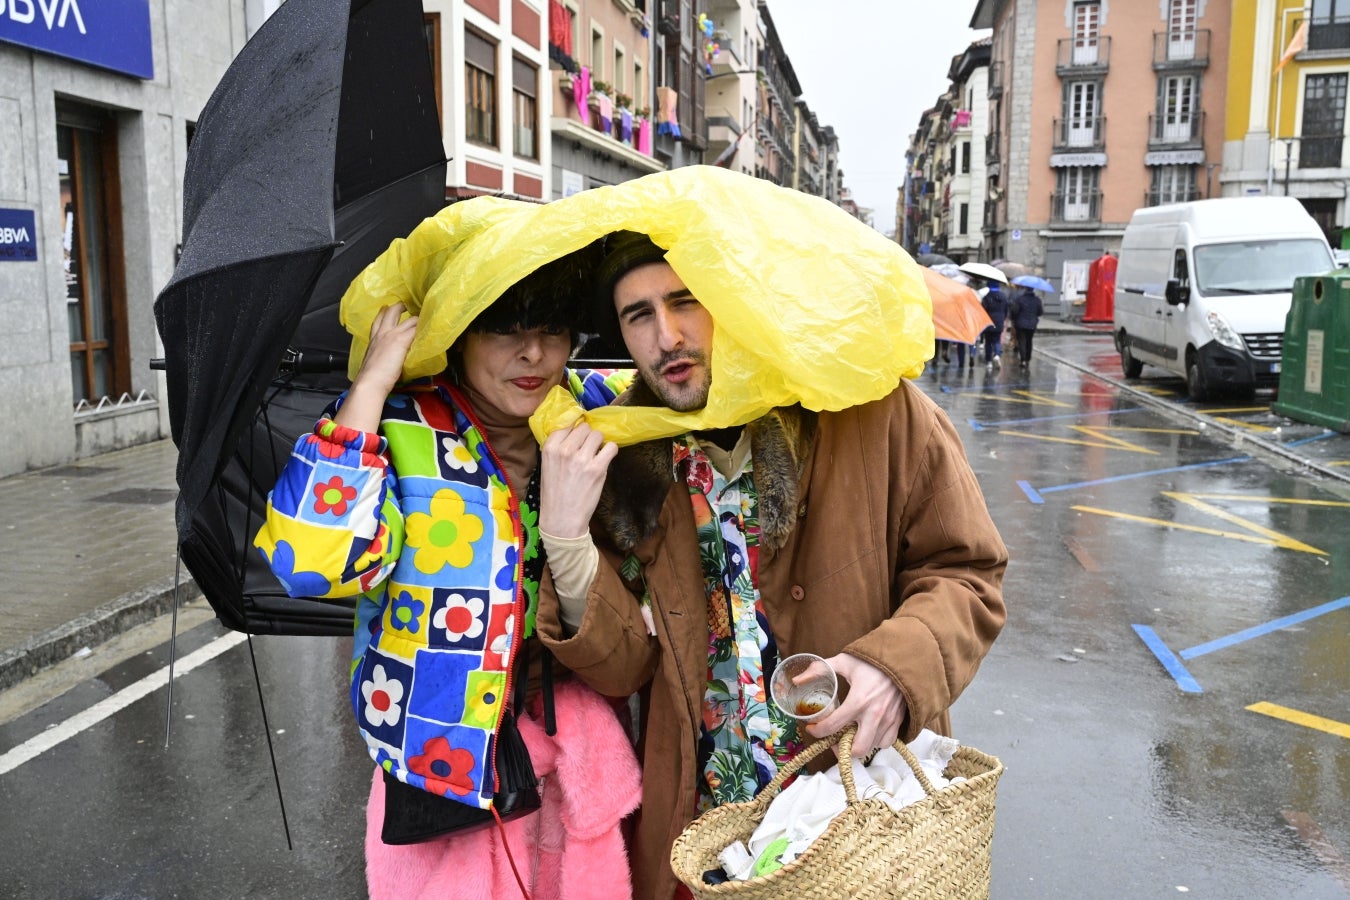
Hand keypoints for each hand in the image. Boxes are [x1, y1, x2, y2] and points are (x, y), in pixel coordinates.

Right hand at [352, 302, 417, 397]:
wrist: (370, 381)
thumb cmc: (370, 376)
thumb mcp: (373, 359)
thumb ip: (382, 352)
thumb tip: (391, 355)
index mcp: (374, 338)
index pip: (378, 319)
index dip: (385, 311)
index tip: (389, 308)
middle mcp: (382, 333)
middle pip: (392, 311)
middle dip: (401, 306)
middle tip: (410, 305)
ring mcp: (393, 335)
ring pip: (410, 319)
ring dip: (418, 319)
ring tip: (426, 318)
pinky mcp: (402, 341)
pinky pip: (416, 330)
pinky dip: (423, 328)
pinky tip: (430, 329)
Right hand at [539, 422, 617, 537]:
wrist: (562, 519)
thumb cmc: (554, 493)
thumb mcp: (547, 465)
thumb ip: (559, 447)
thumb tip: (576, 429)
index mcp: (550, 448)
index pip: (567, 423)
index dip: (575, 430)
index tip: (578, 438)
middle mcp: (565, 450)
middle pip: (585, 428)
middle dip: (588, 437)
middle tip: (587, 450)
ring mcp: (581, 458)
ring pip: (598, 435)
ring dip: (599, 444)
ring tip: (595, 456)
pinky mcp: (597, 468)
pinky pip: (610, 447)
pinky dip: (610, 451)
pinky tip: (604, 459)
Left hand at [804, 653, 906, 756]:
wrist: (903, 658)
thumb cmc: (872, 660)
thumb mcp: (844, 661)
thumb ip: (820, 669)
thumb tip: (796, 680)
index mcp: (858, 700)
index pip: (833, 726)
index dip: (818, 731)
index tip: (812, 728)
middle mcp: (874, 715)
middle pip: (857, 749)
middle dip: (841, 749)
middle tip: (833, 739)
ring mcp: (888, 720)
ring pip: (871, 747)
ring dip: (858, 744)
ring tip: (849, 733)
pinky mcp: (898, 721)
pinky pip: (886, 742)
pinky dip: (875, 742)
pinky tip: (868, 730)